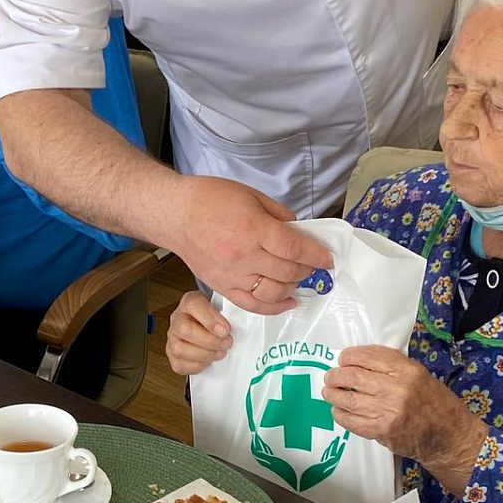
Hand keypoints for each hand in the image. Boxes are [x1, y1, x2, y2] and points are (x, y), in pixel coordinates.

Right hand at [166, 177, 330, 314]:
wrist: (175, 214)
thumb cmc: (210, 199)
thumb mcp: (251, 195)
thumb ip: (279, 215)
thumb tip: (299, 232)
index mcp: (253, 227)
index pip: (294, 248)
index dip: (316, 255)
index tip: (327, 258)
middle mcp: (243, 254)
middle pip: (287, 271)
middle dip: (307, 269)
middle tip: (314, 264)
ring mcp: (232, 274)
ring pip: (274, 291)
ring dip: (293, 286)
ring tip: (298, 278)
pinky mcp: (222, 286)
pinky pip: (253, 304)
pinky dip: (274, 307)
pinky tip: (288, 302)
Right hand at [166, 291, 231, 376]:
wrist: (206, 326)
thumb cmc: (215, 317)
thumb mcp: (223, 307)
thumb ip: (230, 312)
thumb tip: (242, 322)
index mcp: (190, 302)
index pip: (193, 305)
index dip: (210, 319)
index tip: (226, 329)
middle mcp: (178, 319)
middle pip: (184, 330)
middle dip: (210, 341)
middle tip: (226, 343)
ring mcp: (173, 338)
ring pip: (180, 349)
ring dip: (206, 354)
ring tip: (220, 352)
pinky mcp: (173, 356)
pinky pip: (180, 364)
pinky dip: (198, 365)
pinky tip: (208, 360)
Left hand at [322, 345, 486, 496]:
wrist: (449, 437)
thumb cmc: (435, 403)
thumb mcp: (419, 374)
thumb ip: (392, 366)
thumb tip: (359, 361)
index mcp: (407, 370)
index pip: (368, 356)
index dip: (349, 356)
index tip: (343, 359)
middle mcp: (396, 389)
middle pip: (353, 376)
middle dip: (336, 375)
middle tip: (330, 377)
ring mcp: (387, 412)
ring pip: (348, 399)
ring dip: (333, 394)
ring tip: (329, 392)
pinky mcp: (381, 431)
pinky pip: (352, 421)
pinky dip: (340, 415)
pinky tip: (338, 411)